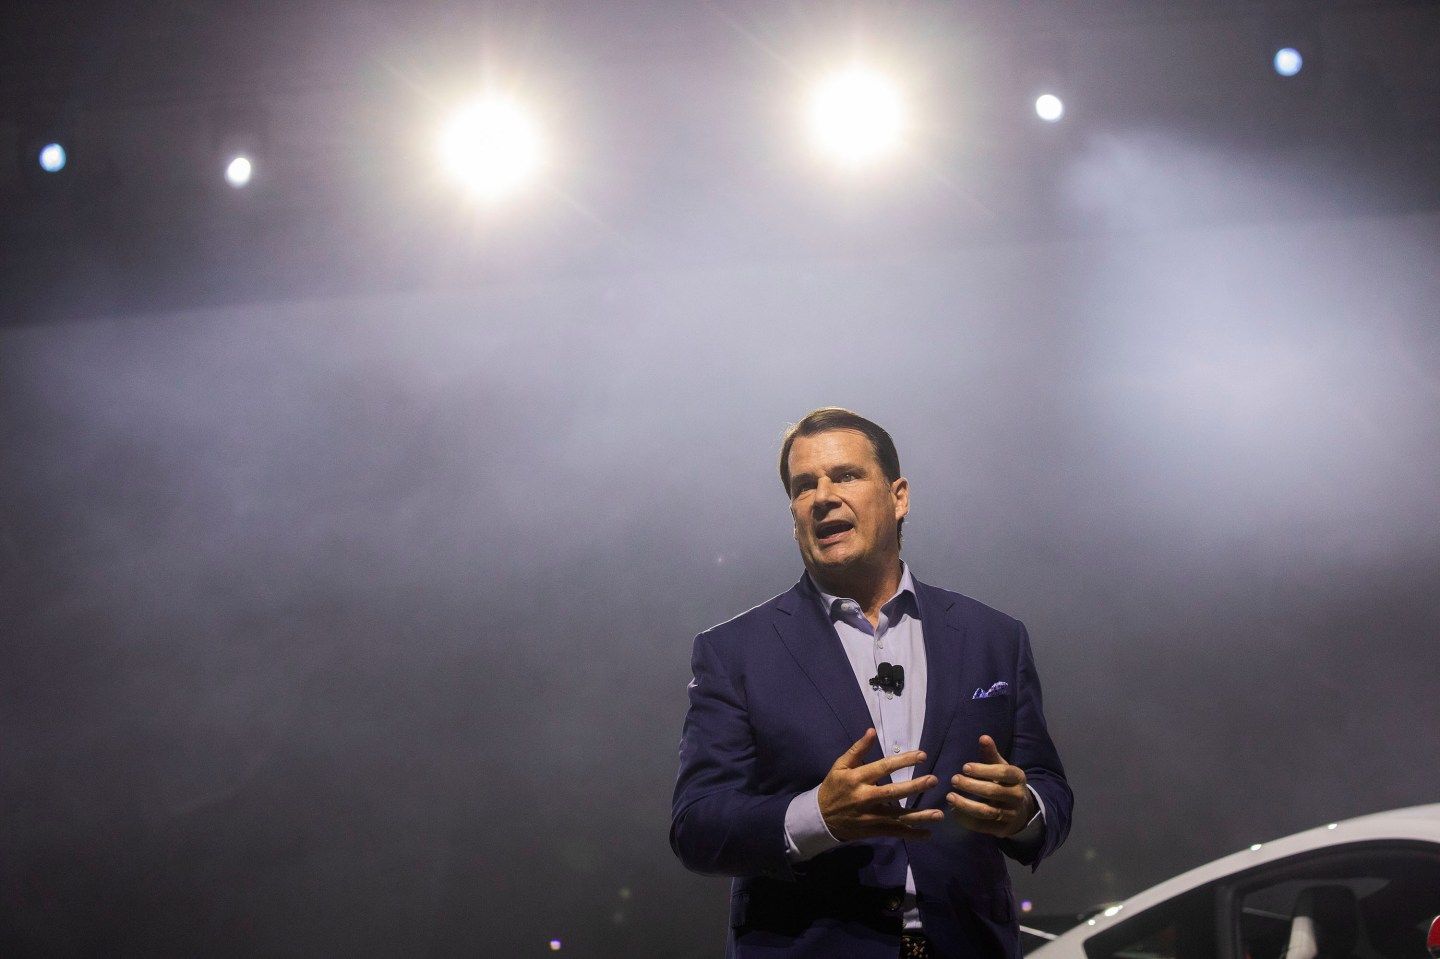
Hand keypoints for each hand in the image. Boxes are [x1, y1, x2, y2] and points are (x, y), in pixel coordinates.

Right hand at [817, 728, 943, 841]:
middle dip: (914, 786)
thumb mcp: (840, 766)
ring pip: (898, 817)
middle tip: (933, 780)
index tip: (922, 756)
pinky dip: (911, 834)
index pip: (883, 767)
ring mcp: (870, 816)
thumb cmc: (833, 787)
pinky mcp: (873, 830)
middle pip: (893, 792)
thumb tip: (872, 731)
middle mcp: (865, 797)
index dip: (903, 761)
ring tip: (939, 814)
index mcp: (857, 779)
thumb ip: (857, 750)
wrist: (821, 817)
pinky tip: (927, 834)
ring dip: (919, 816)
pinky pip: (895, 832)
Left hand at [945, 735, 1037, 837]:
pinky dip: (967, 820)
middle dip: (971, 786)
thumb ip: (991, 754)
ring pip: (987, 812)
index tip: (964, 767)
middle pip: (993, 792)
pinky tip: (954, 812)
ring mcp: (1011, 814)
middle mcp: (1018, 796)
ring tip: (950, 797)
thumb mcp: (1001, 767)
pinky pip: (983, 826)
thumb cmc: (1005, 782)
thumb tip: (983, 737)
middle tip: (954, 780)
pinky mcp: (1003, 830)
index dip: (983, 769)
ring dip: (966, 805)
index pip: (1003, 772)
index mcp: (1018, 777)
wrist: (1021, 810)